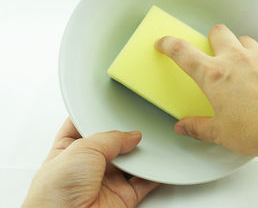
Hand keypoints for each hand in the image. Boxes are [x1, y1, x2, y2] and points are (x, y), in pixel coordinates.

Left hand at [23, 118, 158, 207]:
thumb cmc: (55, 193)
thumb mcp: (83, 149)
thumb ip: (110, 138)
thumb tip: (131, 135)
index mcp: (69, 149)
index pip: (83, 127)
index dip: (95, 116)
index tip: (110, 105)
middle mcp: (88, 165)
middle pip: (112, 144)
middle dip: (124, 134)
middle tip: (136, 123)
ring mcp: (106, 181)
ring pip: (130, 162)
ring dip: (141, 153)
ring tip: (151, 140)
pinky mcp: (122, 197)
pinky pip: (143, 182)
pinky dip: (154, 174)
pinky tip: (158, 164)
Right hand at [155, 24, 257, 157]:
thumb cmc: (257, 130)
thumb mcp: (221, 132)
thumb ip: (198, 127)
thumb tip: (183, 127)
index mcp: (214, 75)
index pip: (183, 52)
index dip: (169, 44)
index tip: (163, 43)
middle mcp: (234, 60)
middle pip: (217, 32)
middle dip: (211, 38)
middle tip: (212, 54)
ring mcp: (257, 58)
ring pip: (242, 38)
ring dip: (236, 46)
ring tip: (238, 64)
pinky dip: (256, 60)